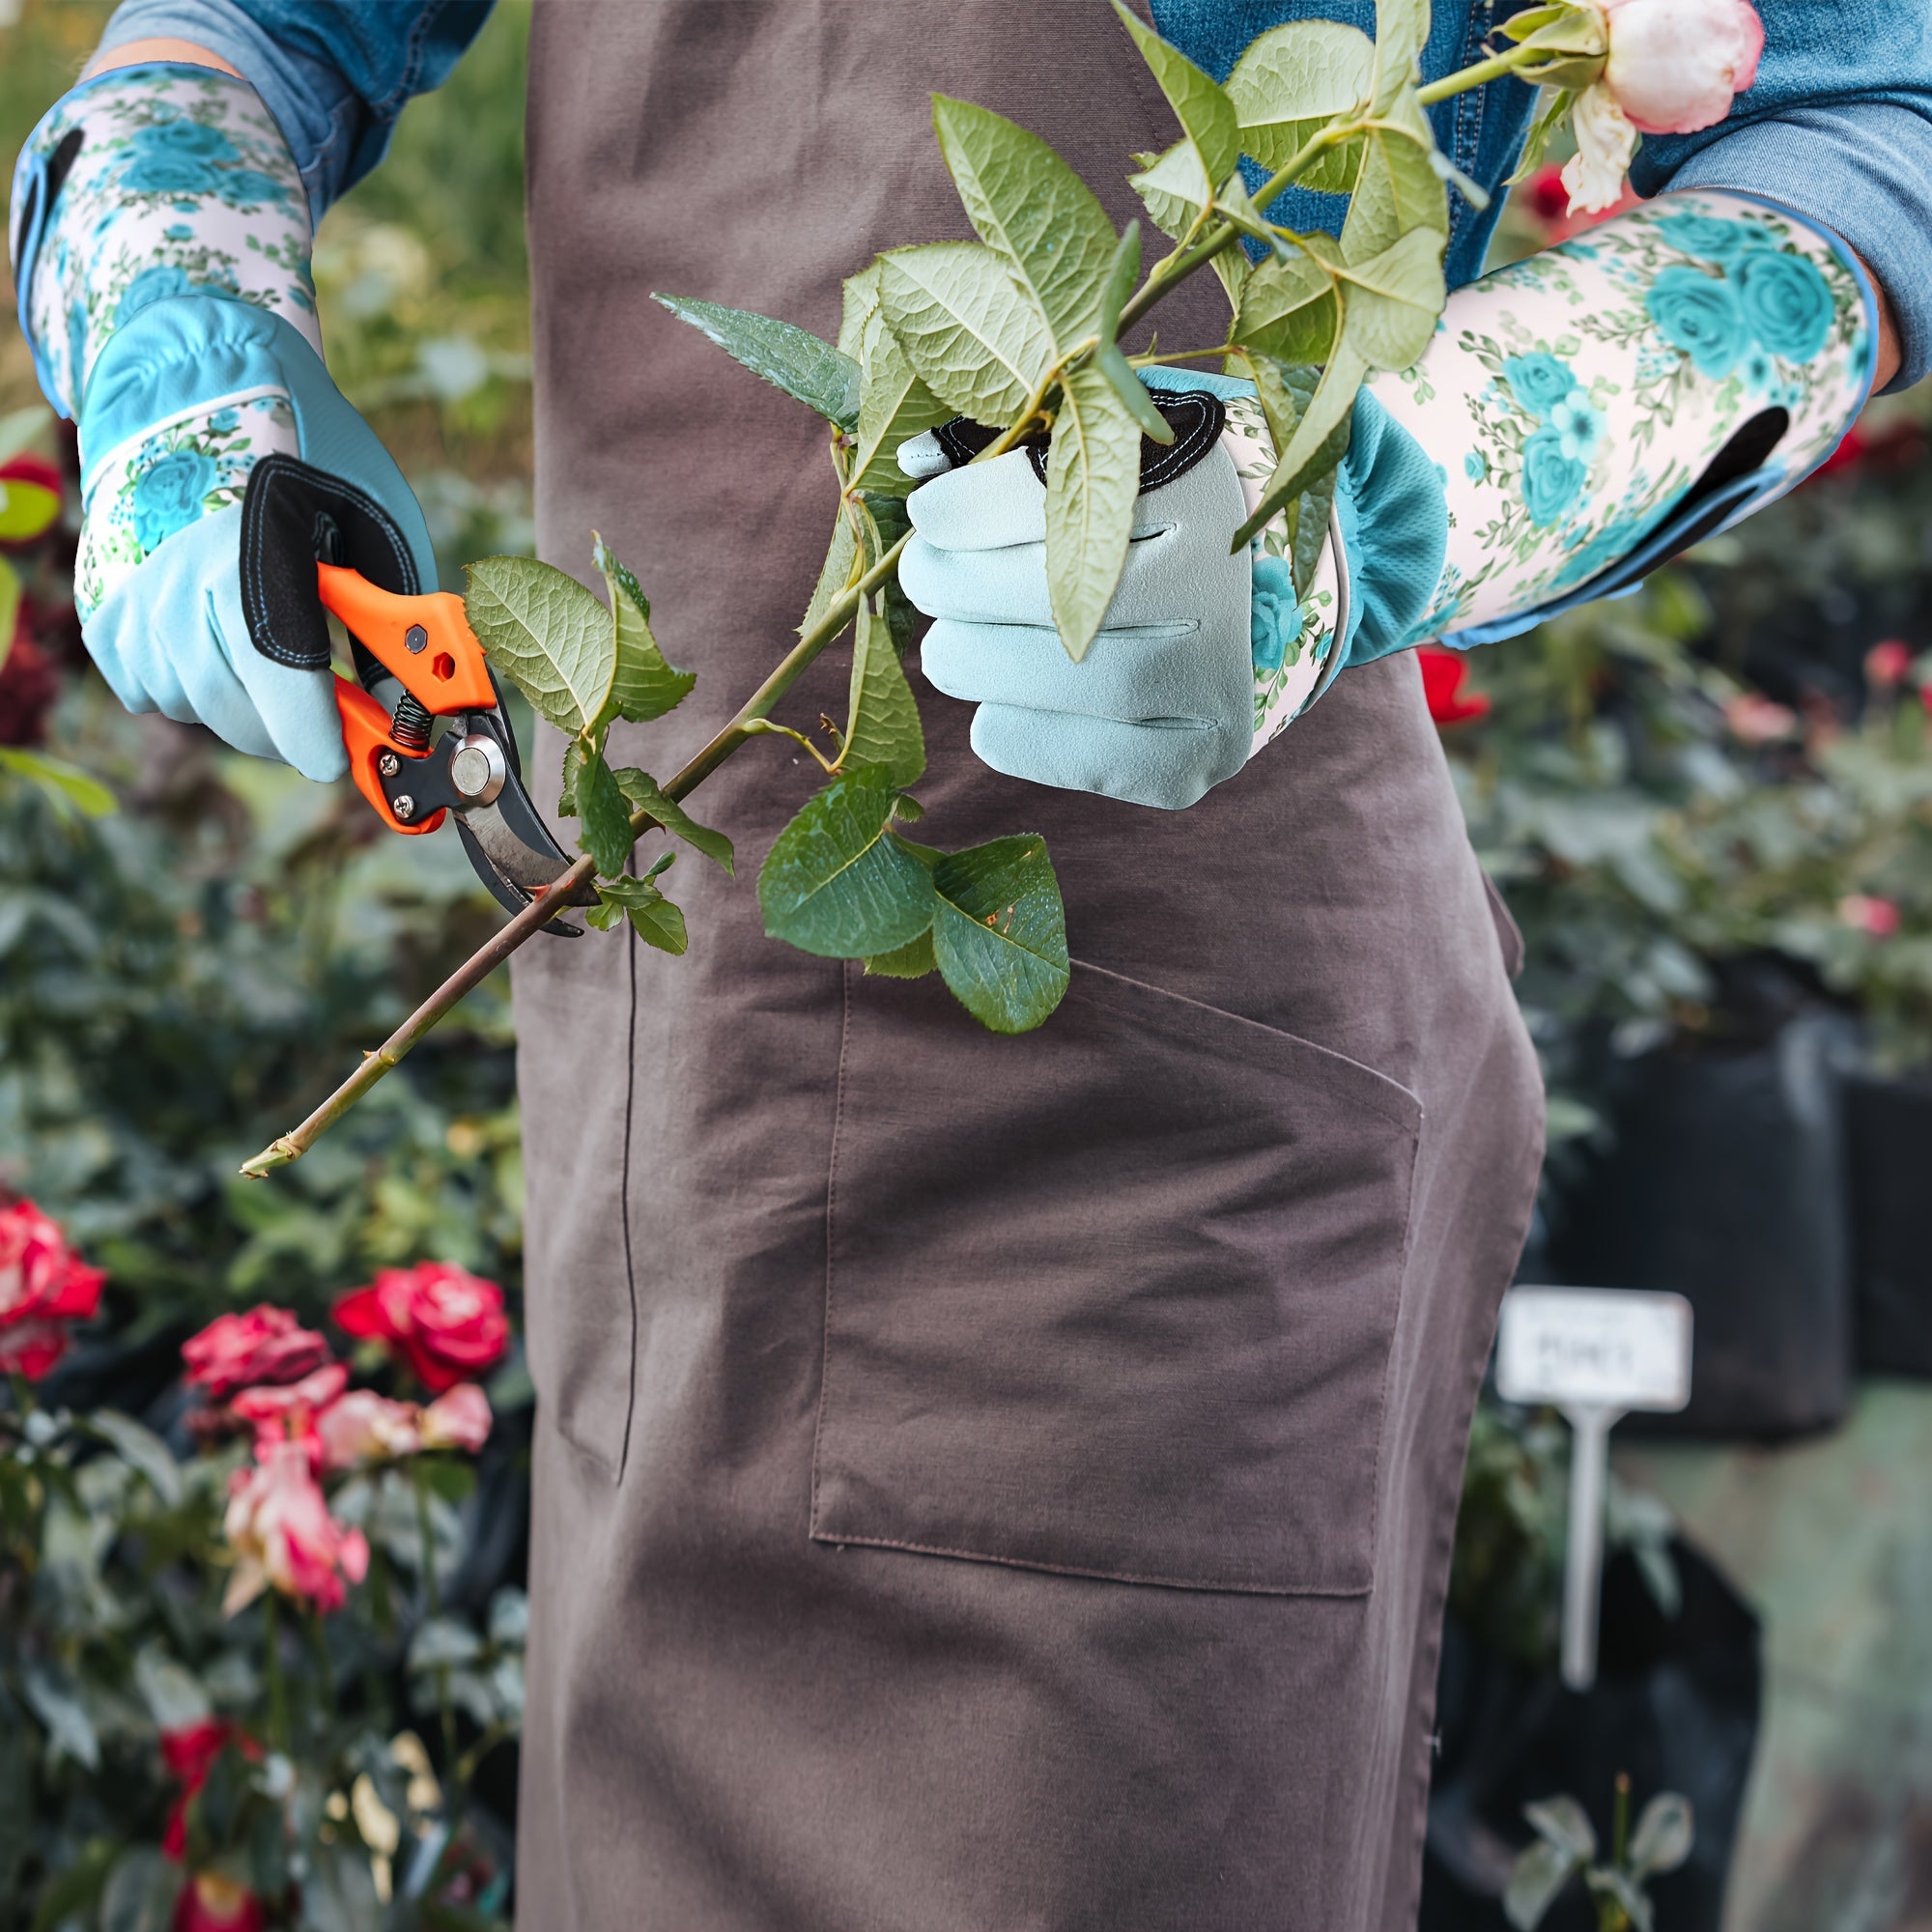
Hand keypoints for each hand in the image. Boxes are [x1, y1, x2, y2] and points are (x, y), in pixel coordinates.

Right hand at [12, 61, 435, 780]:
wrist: (202, 379)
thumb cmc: (312, 451)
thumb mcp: (381, 524)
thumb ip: (397, 622)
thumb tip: (414, 712)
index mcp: (252, 549)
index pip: (277, 671)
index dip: (314, 732)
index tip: (343, 762)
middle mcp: (177, 577)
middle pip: (239, 712)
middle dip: (299, 730)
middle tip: (340, 714)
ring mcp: (131, 597)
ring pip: (197, 709)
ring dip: (251, 706)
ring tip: (281, 652)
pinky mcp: (106, 612)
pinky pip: (156, 690)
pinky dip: (200, 686)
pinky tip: (227, 641)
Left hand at [898, 371, 1444, 808]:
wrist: (1250, 610)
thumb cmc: (1153, 520)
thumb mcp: (1105, 458)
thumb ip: (1019, 449)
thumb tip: (908, 462)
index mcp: (1200, 484)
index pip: (1067, 492)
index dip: (976, 506)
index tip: (931, 514)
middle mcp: (1221, 585)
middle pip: (1061, 593)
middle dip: (961, 588)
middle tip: (925, 579)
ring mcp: (1216, 683)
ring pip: (1069, 678)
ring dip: (977, 662)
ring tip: (949, 647)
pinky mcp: (1200, 758)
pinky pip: (1085, 758)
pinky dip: (1016, 735)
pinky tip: (996, 708)